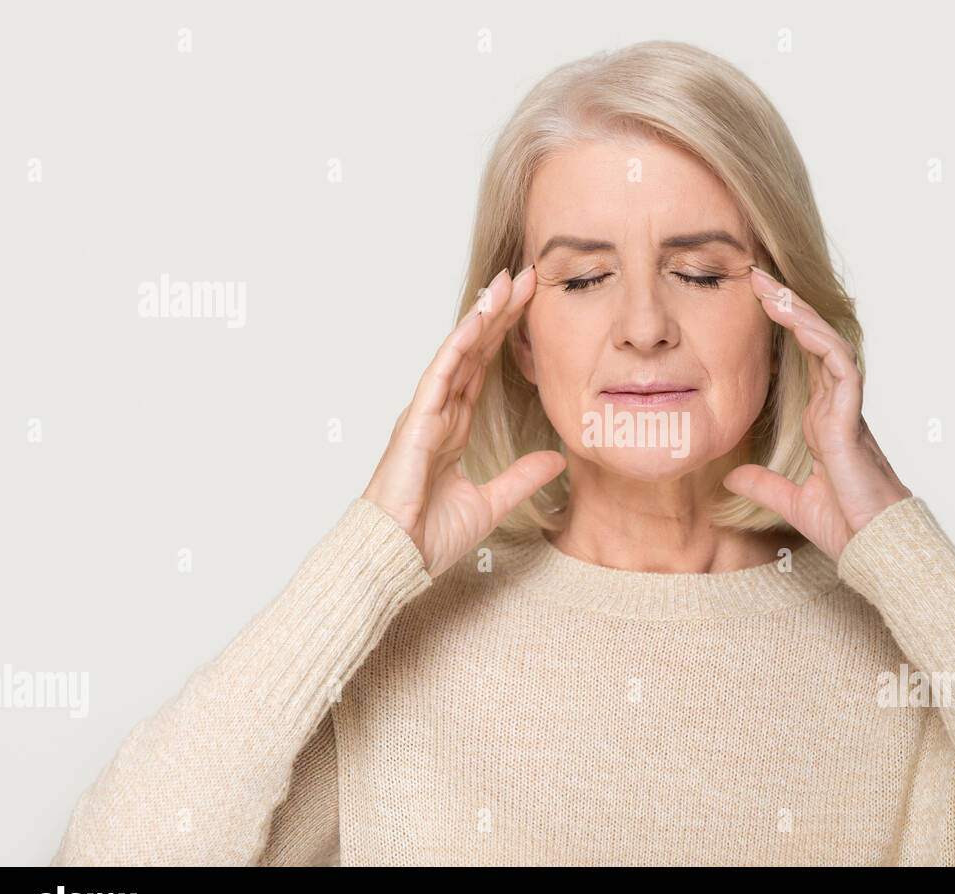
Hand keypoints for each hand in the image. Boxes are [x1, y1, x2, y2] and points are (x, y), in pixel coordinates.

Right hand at [363, 264, 565, 577]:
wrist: (397, 558)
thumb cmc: (428, 537)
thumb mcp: (490, 503)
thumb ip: (521, 477)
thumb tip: (557, 459)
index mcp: (452, 428)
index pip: (484, 368)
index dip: (506, 334)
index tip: (531, 303)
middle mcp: (438, 413)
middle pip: (474, 350)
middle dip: (499, 312)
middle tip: (527, 274)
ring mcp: (425, 414)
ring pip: (458, 353)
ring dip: (482, 316)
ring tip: (507, 282)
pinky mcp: (417, 423)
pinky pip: (440, 376)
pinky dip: (458, 346)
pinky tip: (477, 321)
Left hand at [722, 266, 912, 561]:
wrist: (872, 546)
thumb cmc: (846, 526)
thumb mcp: (791, 502)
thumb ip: (764, 485)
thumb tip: (732, 477)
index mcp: (823, 420)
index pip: (803, 360)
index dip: (784, 329)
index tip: (757, 301)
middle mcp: (836, 408)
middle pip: (814, 341)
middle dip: (788, 306)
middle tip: (758, 275)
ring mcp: (847, 410)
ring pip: (828, 345)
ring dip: (801, 314)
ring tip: (772, 286)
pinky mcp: (852, 420)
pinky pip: (842, 368)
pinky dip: (822, 342)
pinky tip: (800, 322)